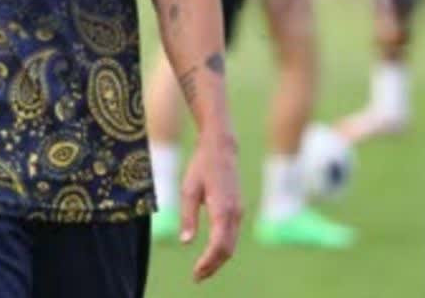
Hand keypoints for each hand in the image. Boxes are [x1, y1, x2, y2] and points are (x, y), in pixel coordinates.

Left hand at [178, 132, 241, 282]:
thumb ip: (188, 217)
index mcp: (222, 209)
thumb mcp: (189, 190)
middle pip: (227, 249)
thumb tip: (185, 242)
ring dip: (218, 260)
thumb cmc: (201, 166)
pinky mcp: (237, 210)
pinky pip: (232, 236)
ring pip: (231, 244)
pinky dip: (223, 249)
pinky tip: (211, 254)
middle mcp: (234, 213)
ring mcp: (238, 212)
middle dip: (213, 266)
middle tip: (197, 277)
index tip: (196, 273)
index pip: (219, 245)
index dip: (208, 262)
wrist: (221, 148)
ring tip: (201, 270)